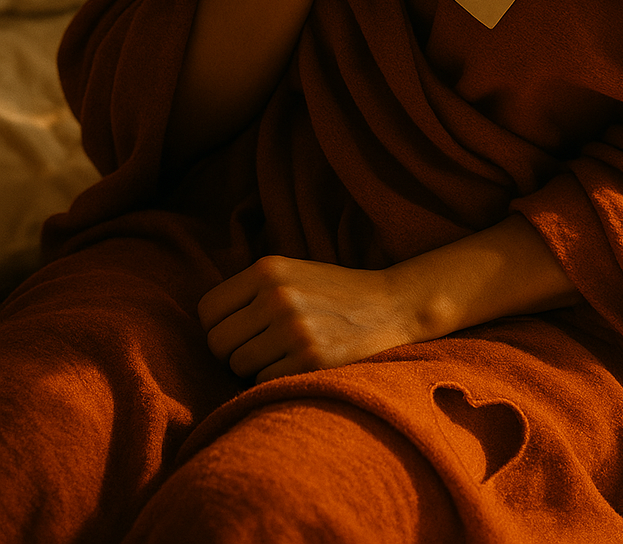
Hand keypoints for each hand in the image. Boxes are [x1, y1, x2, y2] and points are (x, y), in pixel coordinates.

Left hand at [198, 255, 418, 382]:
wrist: (390, 305)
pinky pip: (263, 381)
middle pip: (217, 343)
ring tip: (283, 352)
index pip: (207, 311)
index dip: (219, 326)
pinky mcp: (309, 358)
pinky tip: (298, 363)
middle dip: (232, 351)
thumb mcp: (290, 273)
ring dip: (254, 367)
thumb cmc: (332, 293)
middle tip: (260, 346)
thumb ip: (250, 291)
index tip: (240, 330)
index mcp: (267, 269)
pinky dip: (275, 378)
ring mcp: (293, 327)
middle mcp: (276, 295)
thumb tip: (205, 328)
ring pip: (237, 366)